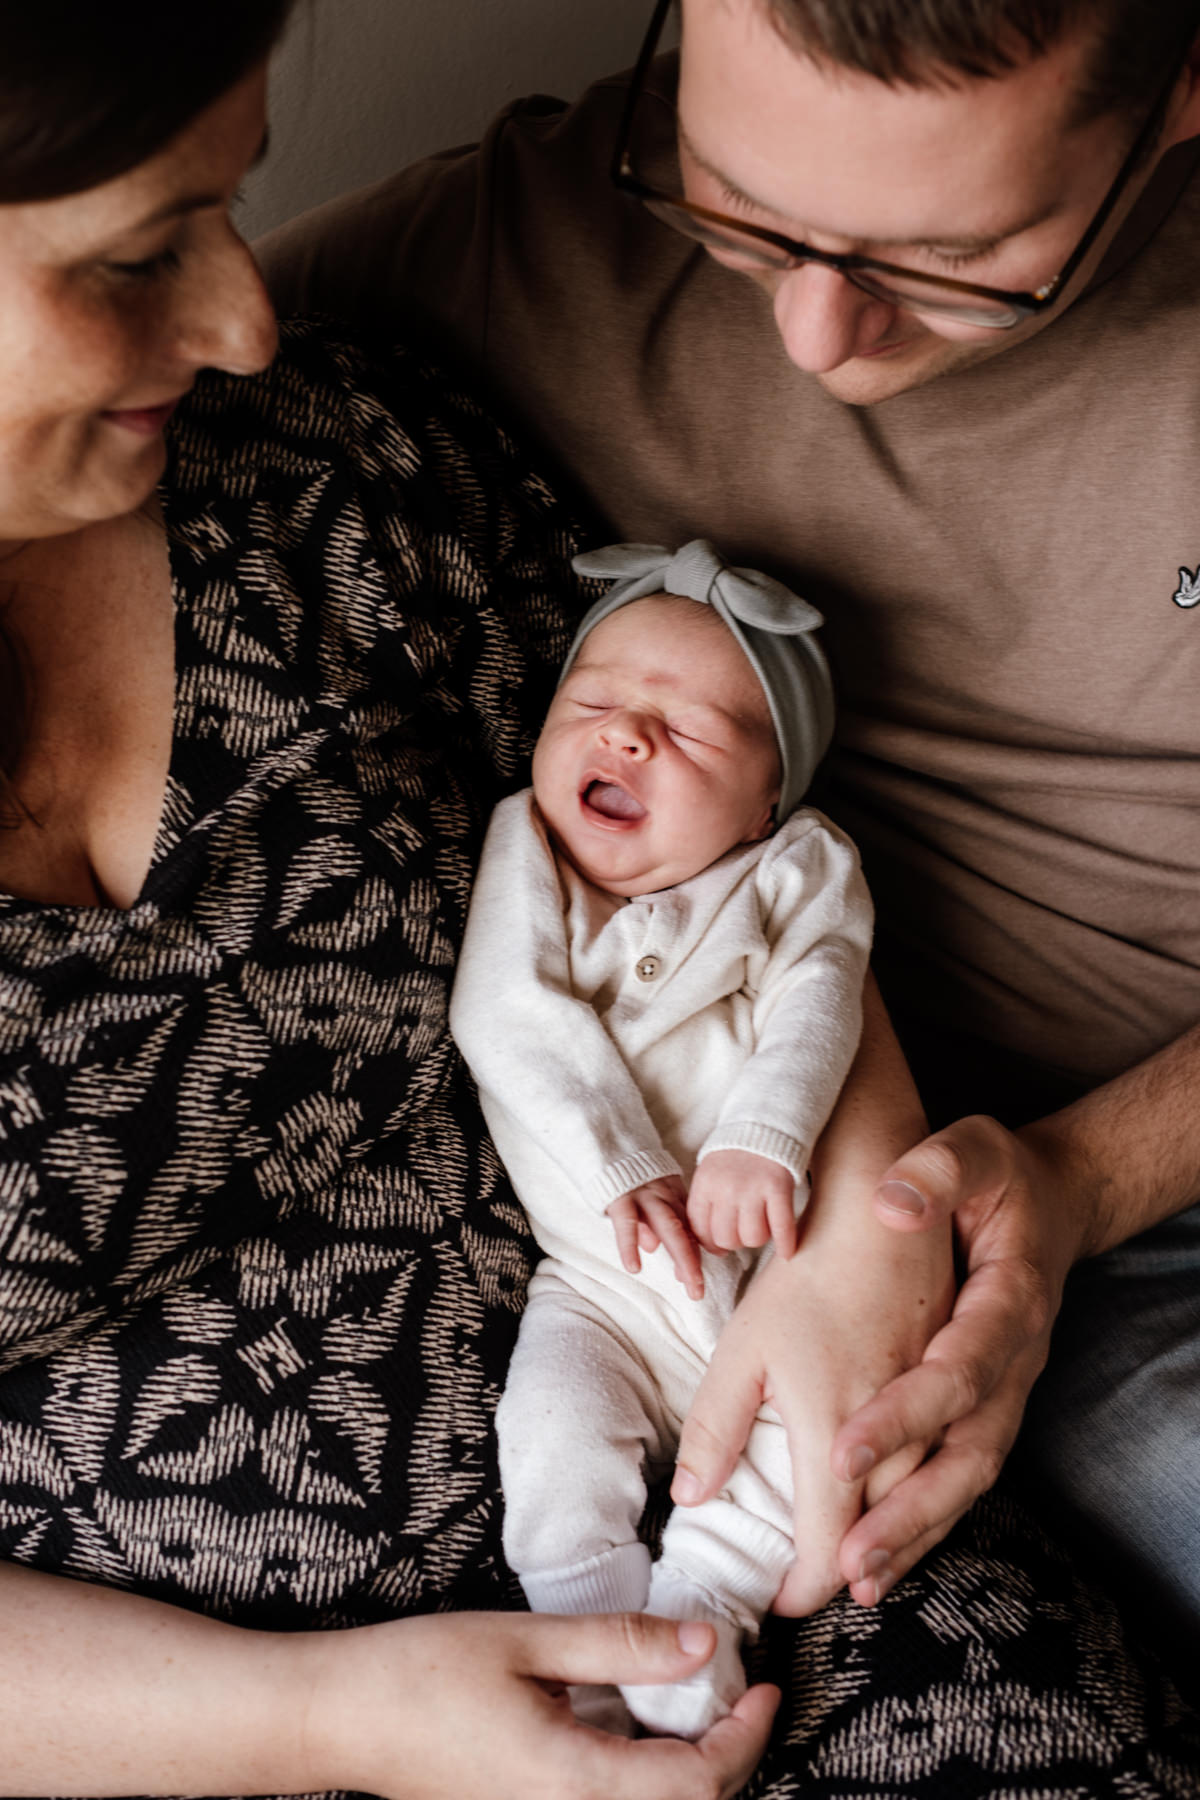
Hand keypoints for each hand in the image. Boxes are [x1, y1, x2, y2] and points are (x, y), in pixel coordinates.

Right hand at [310, 1609, 779, 1799]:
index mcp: (573, 1783)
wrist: (338, 1719)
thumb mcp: (525, 1641)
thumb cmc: (419, 1673)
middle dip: (729, 1759)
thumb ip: (619, 1645)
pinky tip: (643, 1730)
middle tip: (742, 1695)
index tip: (764, 1687)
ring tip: (702, 1710)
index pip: (697, 1786)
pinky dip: (646, 1780)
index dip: (745, 1739)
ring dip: (690, 1776)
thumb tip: (705, 1647)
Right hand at [609, 1175, 704, 1299]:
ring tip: (686, 1282)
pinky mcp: (620, 1196)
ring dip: (681, 1256)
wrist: (606, 1141)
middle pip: (685, 1230)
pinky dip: (630, 1246)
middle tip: (698, 1289)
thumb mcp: (646, 1193)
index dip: (697, 1251)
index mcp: (671, 1194)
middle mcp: (663, 1195)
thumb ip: (652, 1216)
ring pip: (669, 1227)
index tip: (699, 1276)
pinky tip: (634, 1267)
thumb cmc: (626, 1174)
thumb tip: (652, 1246)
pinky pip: (627, 1224)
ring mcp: (643, 1195)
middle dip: (693, 1261)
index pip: (689, 1226)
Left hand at [671, 1205, 953, 1614]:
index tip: (776, 1599)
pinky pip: (958, 1472)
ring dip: (896, 1550)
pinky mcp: (968, 1394)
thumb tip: (690, 1497)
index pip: (827, 1546)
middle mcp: (899, 1434)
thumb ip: (715, 1426)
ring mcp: (941, 1415)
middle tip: (807, 1595)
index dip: (803, 1588)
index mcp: (838, 1428)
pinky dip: (930, 1507)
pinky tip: (908, 1514)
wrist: (884, 1215)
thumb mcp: (742, 1346)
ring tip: (858, 1576)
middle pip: (883, 1539)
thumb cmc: (806, 1275)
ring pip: (931, 1511)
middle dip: (847, 1578)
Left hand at [688, 1149, 800, 1258]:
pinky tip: (787, 1252)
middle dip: (734, 1242)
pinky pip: (781, 1227)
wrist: (763, 1126)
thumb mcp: (709, 1175)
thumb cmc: (734, 1157)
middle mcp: (726, 1189)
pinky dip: (786, 1244)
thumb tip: (705, 1249)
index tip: (719, 1243)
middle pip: (726, 1238)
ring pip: (752, 1238)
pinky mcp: (779, 1189)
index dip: (710, 1243)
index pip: (699, 1229)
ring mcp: (753, 1189)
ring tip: (761, 1227)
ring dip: (758, 1239)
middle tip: (742, 1232)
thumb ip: (705, 1206)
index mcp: (705, 1185)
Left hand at [831, 1113, 1084, 1603]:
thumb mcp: (970, 1152)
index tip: (842, 1452)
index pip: (954, 1373)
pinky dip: (927, 1523)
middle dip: (907, 1512)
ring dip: (914, 1533)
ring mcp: (1004, 1392)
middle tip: (845, 1562)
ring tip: (856, 1582)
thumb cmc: (994, 1178)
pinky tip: (883, 1559)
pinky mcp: (988, 1409)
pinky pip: (964, 1477)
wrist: (1050, 1197)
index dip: (905, 1416)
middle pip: (968, 1452)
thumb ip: (937, 1171)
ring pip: (968, 1478)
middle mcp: (1012, 1362)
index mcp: (1003, 1304)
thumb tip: (894, 1202)